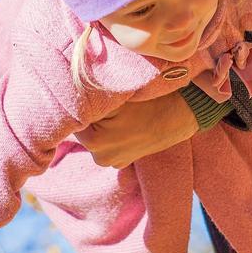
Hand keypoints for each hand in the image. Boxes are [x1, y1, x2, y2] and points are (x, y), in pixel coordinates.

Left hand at [75, 91, 198, 167]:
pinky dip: (112, 133)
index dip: (82, 103)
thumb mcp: (117, 97)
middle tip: (108, 101)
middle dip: (92, 115)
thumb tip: (70, 89)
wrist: (181, 116)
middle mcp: (101, 158)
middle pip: (85, 128)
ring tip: (119, 112)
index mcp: (94, 142)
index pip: (74, 118)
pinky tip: (126, 123)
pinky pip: (109, 143)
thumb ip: (91, 97)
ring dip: (102, 124)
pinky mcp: (124, 162)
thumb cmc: (149, 103)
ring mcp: (113, 163)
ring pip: (97, 135)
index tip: (90, 92)